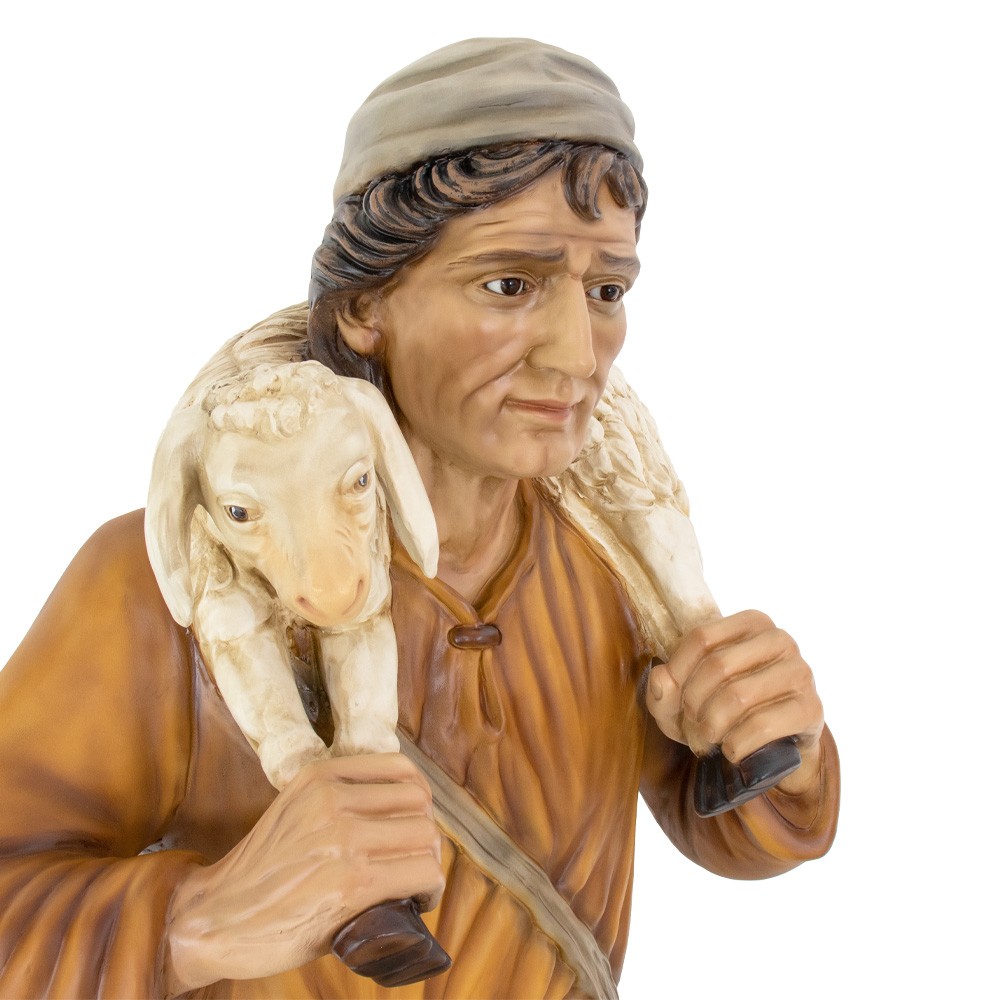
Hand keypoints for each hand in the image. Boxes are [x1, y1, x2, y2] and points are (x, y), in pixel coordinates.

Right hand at [164, 753, 443, 995]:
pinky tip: (417, 903)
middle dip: (426, 835)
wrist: (215, 919)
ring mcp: (343, 840)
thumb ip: (335, 800)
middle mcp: (333, 800)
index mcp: (320, 777)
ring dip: (430, 865)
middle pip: (420, 803)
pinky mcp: (351, 884)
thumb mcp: (293, 810)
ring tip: (416, 886)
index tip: (414, 825)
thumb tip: (395, 813)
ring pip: (426, 837)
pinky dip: (429, 890)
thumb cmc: (260, 873)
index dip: (419, 800)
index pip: (402, 769)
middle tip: (414, 862)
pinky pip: (421, 873)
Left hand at [646, 610, 824, 796]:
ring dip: (712, 727)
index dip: (678, 672)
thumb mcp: (684, 700)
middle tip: (691, 727)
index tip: (674, 698)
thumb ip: (664, 688)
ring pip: (738, 696)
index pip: (701, 637)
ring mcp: (800, 671)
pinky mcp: (811, 708)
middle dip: (694, 704)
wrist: (773, 749)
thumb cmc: (723, 712)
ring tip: (708, 740)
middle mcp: (779, 640)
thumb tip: (661, 680)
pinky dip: (736, 744)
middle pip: (718, 666)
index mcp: (750, 623)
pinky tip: (732, 751)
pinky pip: (761, 725)